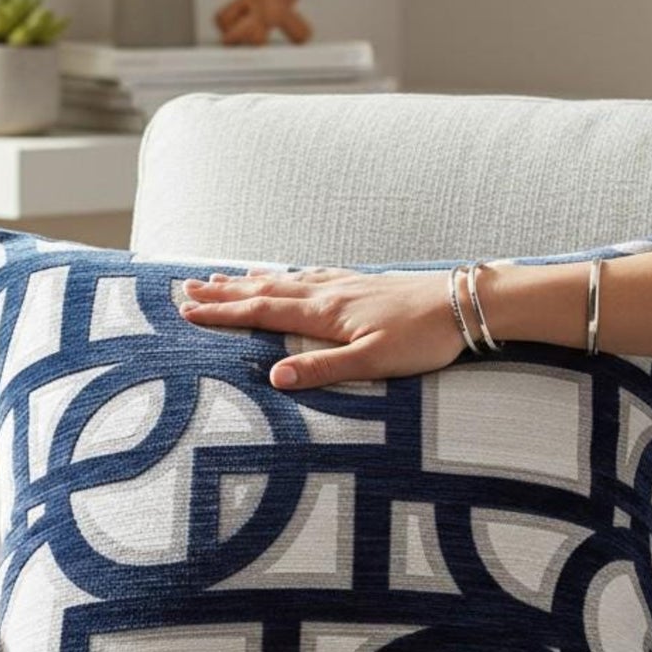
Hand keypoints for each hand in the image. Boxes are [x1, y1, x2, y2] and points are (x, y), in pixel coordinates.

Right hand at [178, 268, 464, 388]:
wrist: (465, 303)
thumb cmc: (423, 338)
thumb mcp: (372, 362)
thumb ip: (321, 369)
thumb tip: (273, 378)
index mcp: (324, 314)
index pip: (261, 312)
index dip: (222, 313)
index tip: (187, 310)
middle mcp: (327, 293)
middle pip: (264, 290)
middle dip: (223, 292)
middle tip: (187, 288)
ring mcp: (344, 285)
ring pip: (284, 279)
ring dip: (249, 281)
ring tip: (221, 277)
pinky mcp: (362, 284)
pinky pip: (310, 275)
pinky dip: (286, 275)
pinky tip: (287, 274)